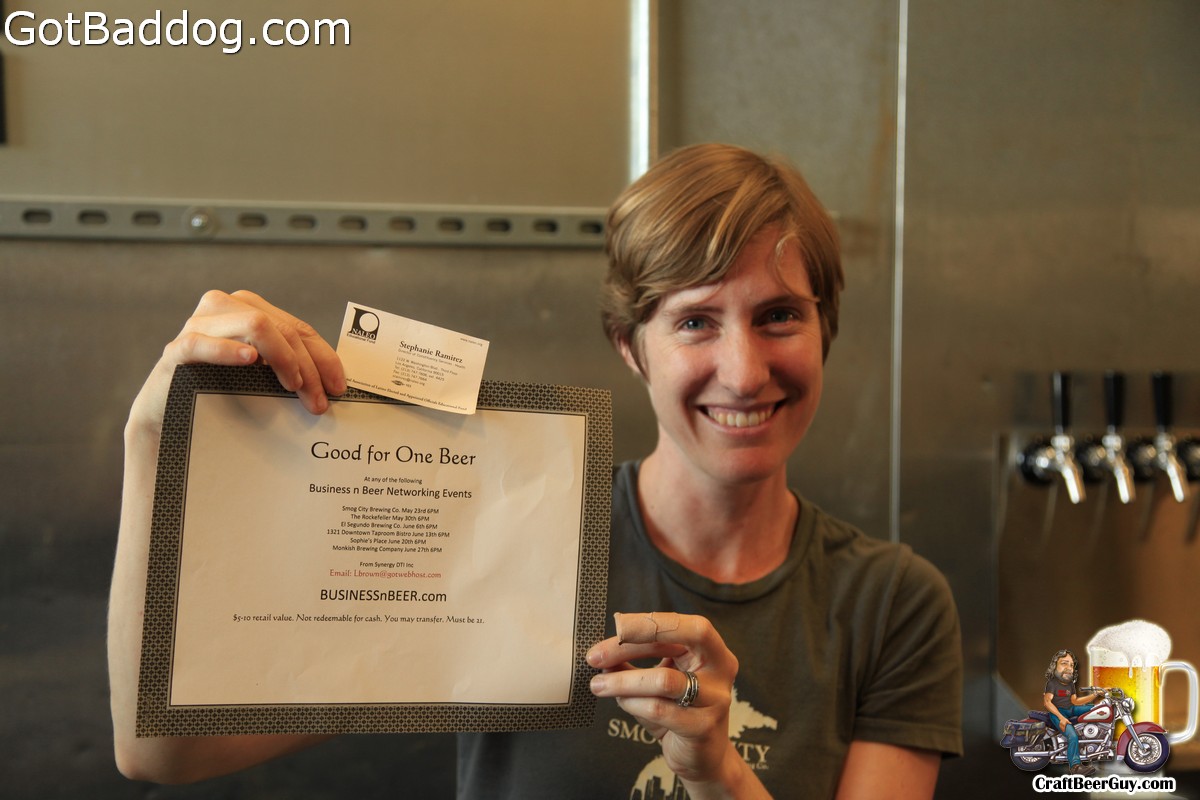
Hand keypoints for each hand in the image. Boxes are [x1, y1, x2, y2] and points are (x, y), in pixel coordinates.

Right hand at [131, 290, 344, 430]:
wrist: (166, 415)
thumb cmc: (218, 392)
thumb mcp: (259, 376)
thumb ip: (288, 367)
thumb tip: (335, 383)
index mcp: (248, 308)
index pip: (297, 328)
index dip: (323, 357)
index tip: (339, 387)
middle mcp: (224, 307)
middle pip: (282, 327)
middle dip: (307, 366)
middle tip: (319, 401)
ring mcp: (198, 324)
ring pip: (255, 324)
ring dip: (282, 357)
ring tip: (294, 387)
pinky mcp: (176, 349)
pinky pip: (203, 342)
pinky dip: (228, 350)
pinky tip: (249, 360)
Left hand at [586, 613, 744, 790]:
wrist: (703, 757)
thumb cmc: (678, 711)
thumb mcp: (656, 680)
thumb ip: (633, 663)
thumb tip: (601, 652)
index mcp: (711, 650)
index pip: (684, 625)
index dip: (650, 622)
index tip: (616, 626)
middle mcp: (720, 669)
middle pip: (680, 642)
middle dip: (631, 645)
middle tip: (595, 656)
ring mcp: (715, 699)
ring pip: (663, 680)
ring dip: (624, 681)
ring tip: (599, 685)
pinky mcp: (702, 727)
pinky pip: (659, 709)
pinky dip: (632, 703)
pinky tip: (621, 701)